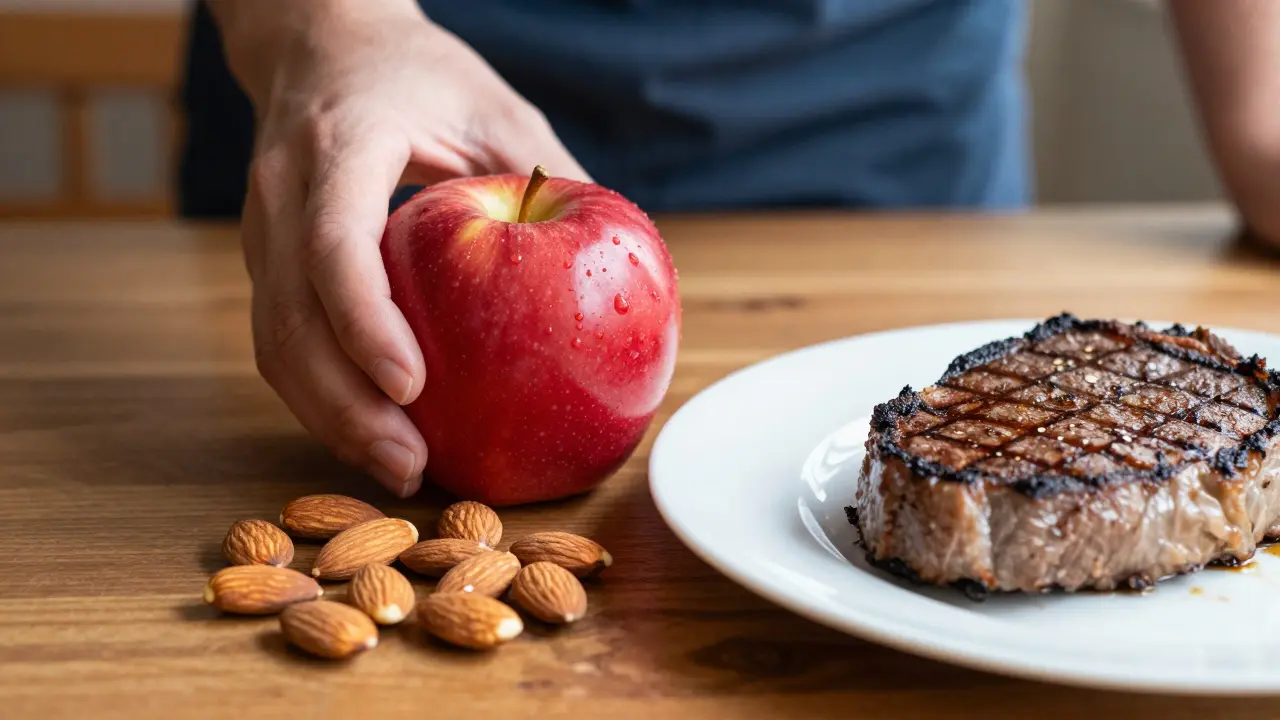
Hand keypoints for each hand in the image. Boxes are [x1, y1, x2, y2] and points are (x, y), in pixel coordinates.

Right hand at [216, 0, 589, 495]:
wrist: (319, 39)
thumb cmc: (416, 72)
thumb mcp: (493, 105)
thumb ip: (546, 171)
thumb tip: (613, 255)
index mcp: (338, 146)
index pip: (332, 244)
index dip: (364, 321)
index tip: (411, 386)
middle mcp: (282, 193)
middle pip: (290, 319)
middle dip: (345, 406)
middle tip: (412, 465)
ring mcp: (261, 231)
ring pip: (275, 344)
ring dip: (329, 418)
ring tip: (398, 470)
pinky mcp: (266, 262)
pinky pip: (281, 342)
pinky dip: (323, 398)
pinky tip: (372, 434)